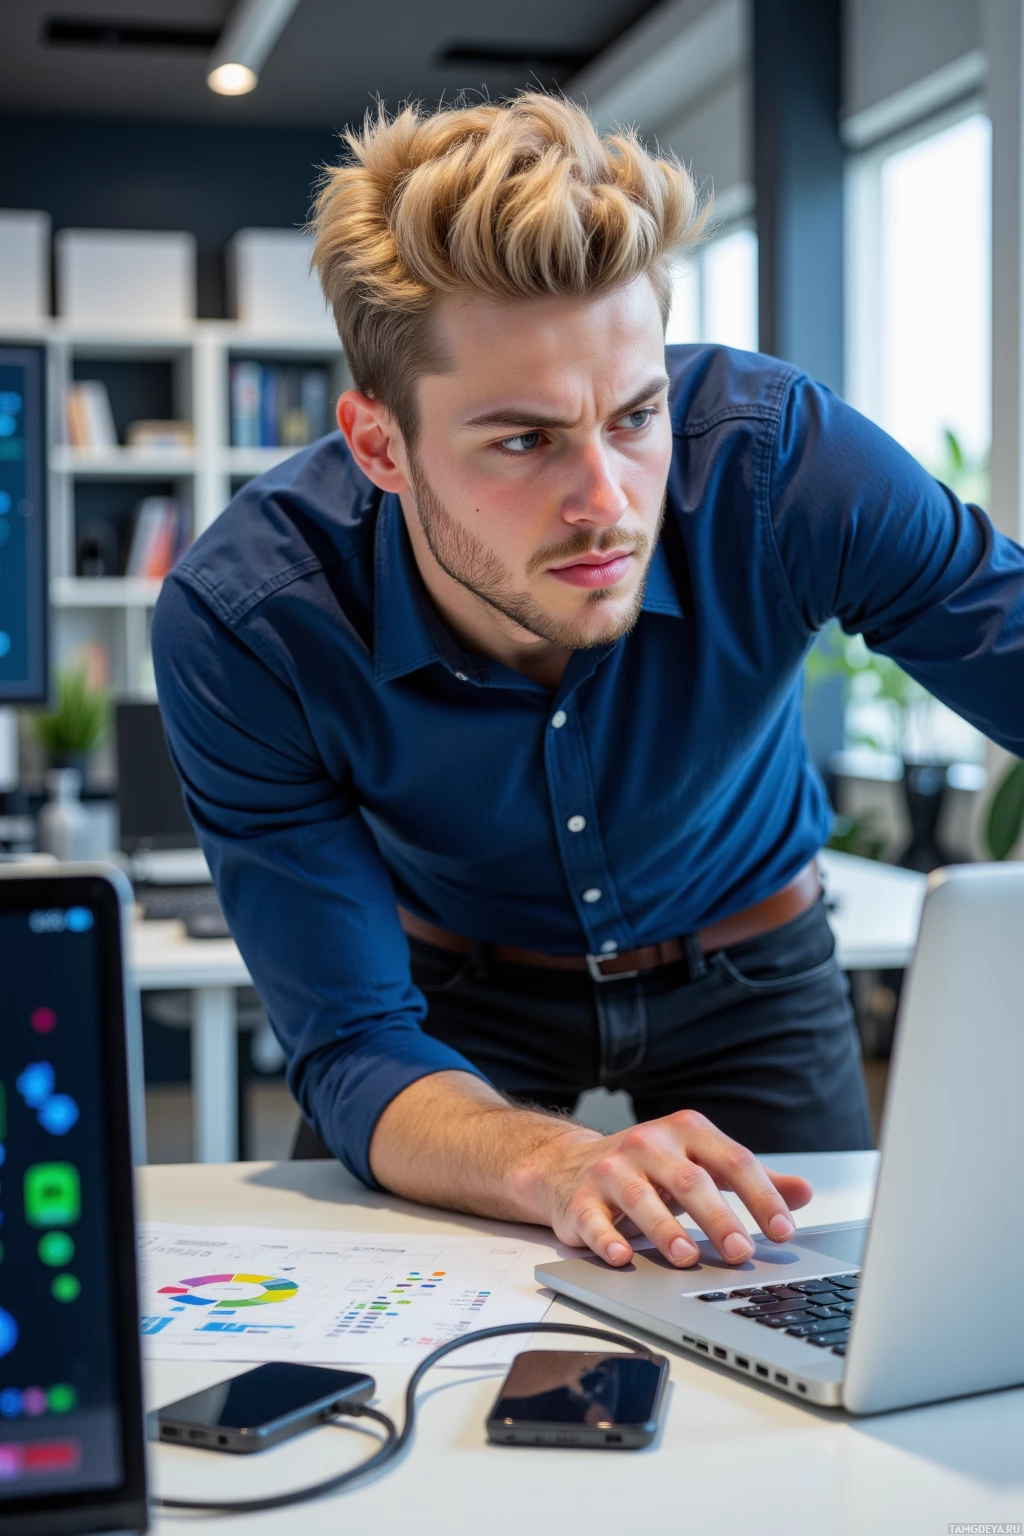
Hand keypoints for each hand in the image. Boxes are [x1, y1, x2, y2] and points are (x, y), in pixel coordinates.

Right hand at [526, 1108, 813, 1267]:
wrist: (570, 1164)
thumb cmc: (650, 1169)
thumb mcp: (701, 1164)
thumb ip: (750, 1179)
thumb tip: (803, 1193)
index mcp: (686, 1132)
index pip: (733, 1161)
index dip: (761, 1196)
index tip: (783, 1230)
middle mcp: (649, 1144)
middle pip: (690, 1180)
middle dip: (718, 1217)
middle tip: (742, 1252)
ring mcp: (611, 1169)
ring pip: (642, 1198)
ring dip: (666, 1230)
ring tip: (688, 1258)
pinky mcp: (580, 1199)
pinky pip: (594, 1219)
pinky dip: (607, 1239)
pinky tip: (622, 1257)